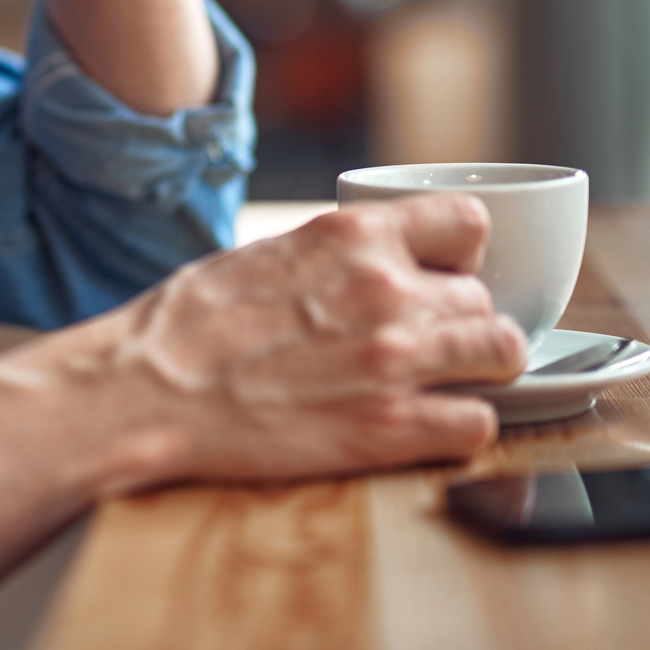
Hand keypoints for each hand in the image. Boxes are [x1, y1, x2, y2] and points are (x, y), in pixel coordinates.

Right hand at [16, 195, 528, 488]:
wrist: (147, 387)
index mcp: (353, 235)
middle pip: (484, 299)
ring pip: (503, 353)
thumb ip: (332, 259)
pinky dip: (462, 428)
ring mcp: (393, 359)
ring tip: (447, 385)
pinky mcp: (387, 428)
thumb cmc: (188, 325)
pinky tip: (429, 428)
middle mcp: (386, 288)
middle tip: (431, 347)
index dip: (464, 255)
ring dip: (480, 371)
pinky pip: (477, 425)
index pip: (468, 221)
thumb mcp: (268, 254)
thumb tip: (361, 270)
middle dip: (463, 324)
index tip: (446, 276)